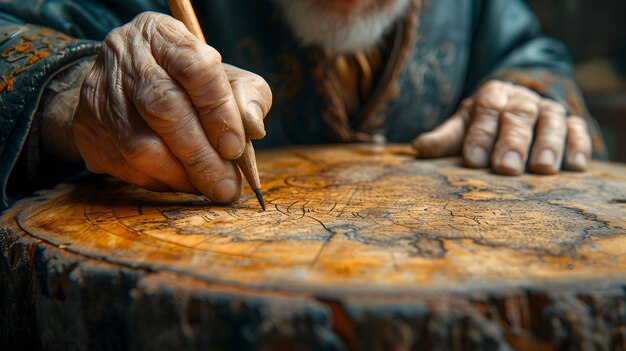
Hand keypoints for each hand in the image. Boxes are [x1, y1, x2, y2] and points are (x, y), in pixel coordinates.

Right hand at [72, 12, 271, 201]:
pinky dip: (156, 181)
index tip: (235, 148)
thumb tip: (254, 128)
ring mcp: (100, 91)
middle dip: (200, 156)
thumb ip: (248, 97)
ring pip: (138, 144)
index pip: (195, 67)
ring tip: (205, 186)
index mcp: (166, 35)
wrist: (129, 82)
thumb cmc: (189, 82)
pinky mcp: (86, 125)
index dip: (218, 110)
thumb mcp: (227, 77)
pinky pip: (122, 165)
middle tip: (225, 187)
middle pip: (163, 108)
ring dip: (178, 175)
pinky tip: (177, 182)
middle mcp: (126, 56)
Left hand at [412, 80, 590, 174]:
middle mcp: (521, 99)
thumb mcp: (462, 127)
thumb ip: (444, 139)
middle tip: (506, 166)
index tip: (473, 160)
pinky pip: (578, 130)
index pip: (485, 109)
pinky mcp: (570, 123)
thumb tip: (418, 147)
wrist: (516, 108)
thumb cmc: (483, 125)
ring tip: (542, 168)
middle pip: (518, 116)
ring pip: (551, 121)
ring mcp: (547, 110)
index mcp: (492, 95)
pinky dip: (578, 145)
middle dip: (512, 141)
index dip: (479, 133)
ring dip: (548, 144)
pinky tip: (576, 165)